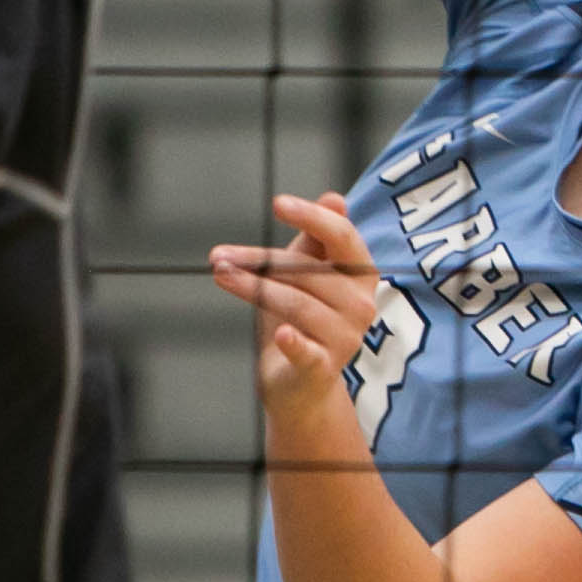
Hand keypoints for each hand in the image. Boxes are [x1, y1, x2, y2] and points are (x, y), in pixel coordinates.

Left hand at [212, 192, 383, 414]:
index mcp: (361, 274)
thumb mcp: (307, 272)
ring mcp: (345, 338)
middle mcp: (362, 305)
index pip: (342, 236)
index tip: (277, 203)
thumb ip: (317, 236)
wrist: (299, 383)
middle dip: (259, 260)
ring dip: (253, 287)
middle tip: (219, 255)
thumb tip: (335, 198)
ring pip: (296, 303)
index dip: (311, 217)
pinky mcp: (323, 368)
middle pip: (308, 271)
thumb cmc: (302, 316)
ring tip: (221, 275)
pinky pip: (308, 352)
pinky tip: (281, 334)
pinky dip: (294, 343)